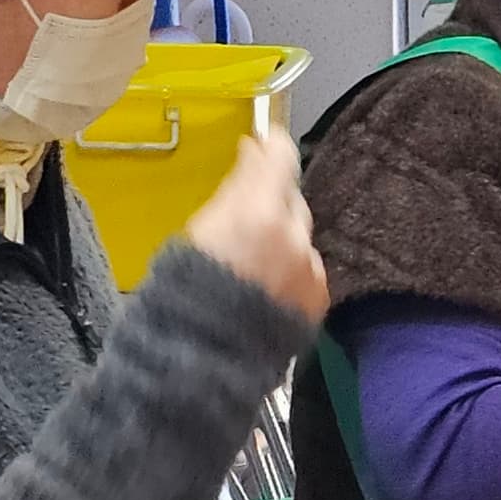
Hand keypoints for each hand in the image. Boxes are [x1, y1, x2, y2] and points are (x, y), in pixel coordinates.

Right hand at [180, 120, 328, 322]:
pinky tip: (268, 288)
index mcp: (256, 212)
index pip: (279, 160)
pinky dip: (292, 271)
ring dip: (283, 241)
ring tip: (253, 264)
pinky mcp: (318, 296)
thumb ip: (231, 196)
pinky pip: (308, 270)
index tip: (268, 140)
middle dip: (273, 201)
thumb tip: (250, 162)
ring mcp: (309, 266)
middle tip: (249, 214)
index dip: (274, 146)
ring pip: (301, 238)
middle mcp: (291, 234)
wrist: (203, 359)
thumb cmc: (182, 294)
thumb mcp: (196, 231)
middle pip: (290, 200)